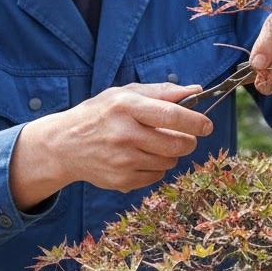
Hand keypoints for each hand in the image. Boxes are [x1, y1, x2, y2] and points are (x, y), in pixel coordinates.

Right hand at [9, 82, 212, 208]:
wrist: (64, 145)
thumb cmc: (100, 114)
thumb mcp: (125, 94)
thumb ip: (162, 91)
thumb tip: (197, 90)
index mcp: (126, 107)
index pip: (172, 115)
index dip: (196, 121)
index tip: (206, 125)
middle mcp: (124, 134)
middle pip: (177, 143)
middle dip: (188, 141)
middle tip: (184, 136)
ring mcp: (123, 160)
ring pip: (169, 161)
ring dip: (170, 154)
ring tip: (153, 144)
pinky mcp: (122, 180)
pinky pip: (156, 176)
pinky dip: (155, 167)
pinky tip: (138, 157)